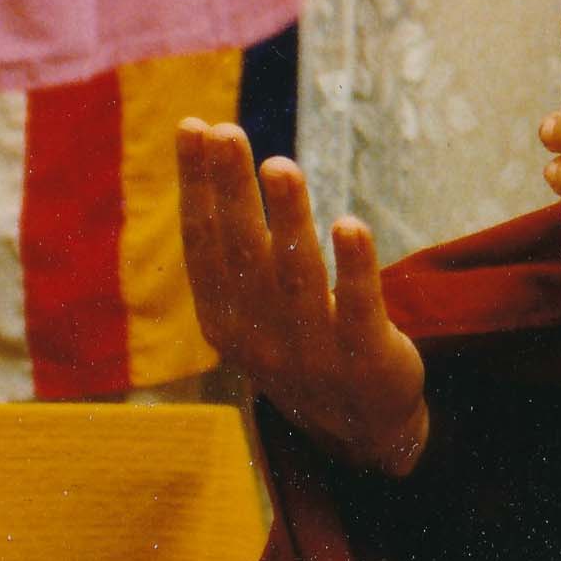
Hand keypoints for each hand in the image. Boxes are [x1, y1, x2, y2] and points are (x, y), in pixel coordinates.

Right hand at [177, 120, 429, 476]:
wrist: (360, 432)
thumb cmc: (302, 347)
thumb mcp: (256, 309)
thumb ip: (238, 251)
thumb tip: (215, 165)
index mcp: (225, 321)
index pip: (204, 244)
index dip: (197, 186)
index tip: (194, 128)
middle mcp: (259, 337)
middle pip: (242, 252)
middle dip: (231, 189)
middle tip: (226, 131)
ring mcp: (311, 351)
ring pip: (296, 276)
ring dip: (288, 218)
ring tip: (280, 165)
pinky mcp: (366, 359)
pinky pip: (358, 307)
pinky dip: (353, 267)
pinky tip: (350, 224)